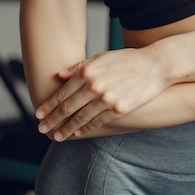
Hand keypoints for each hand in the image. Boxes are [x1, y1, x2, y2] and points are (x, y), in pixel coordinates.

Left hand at [35, 44, 169, 141]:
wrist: (156, 65)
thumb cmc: (128, 59)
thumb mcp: (102, 57)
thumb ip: (80, 66)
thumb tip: (59, 75)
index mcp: (88, 70)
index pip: (63, 92)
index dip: (49, 104)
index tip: (38, 114)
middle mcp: (94, 85)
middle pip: (67, 107)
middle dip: (52, 119)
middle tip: (42, 129)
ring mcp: (106, 98)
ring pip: (80, 118)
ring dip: (66, 129)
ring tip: (57, 136)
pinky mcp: (118, 109)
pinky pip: (97, 122)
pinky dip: (85, 129)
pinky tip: (78, 133)